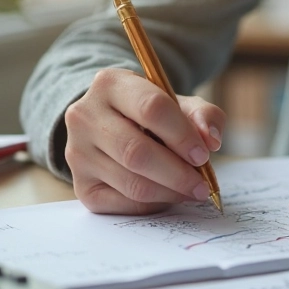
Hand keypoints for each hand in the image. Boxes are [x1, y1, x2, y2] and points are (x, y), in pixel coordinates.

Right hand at [63, 68, 225, 213]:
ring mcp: (78, 153)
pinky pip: (124, 203)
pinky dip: (154, 204)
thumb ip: (204, 116)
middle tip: (202, 184)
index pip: (151, 108)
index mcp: (110, 84)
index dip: (182, 135)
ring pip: (131, 182)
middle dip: (178, 173)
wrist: (114, 126)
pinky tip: (170, 196)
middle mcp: (85, 116)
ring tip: (192, 191)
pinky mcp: (81, 186)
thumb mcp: (181, 104)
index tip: (204, 154)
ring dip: (170, 192)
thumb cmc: (152, 115)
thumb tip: (211, 140)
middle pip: (137, 151)